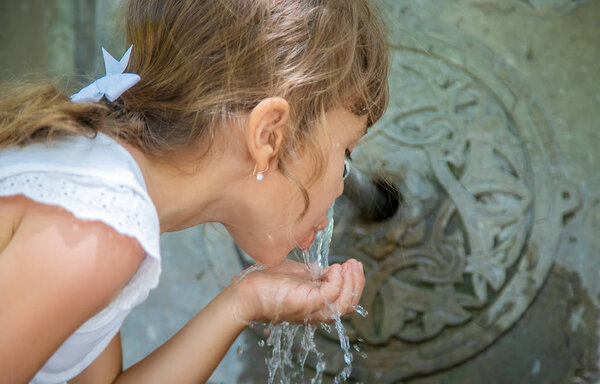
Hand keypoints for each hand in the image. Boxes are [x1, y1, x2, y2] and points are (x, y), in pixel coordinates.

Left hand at [230, 258, 364, 324]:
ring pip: (344, 303)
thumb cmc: (269, 283)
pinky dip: (337, 280)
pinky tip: (334, 267)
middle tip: (355, 263)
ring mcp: (312, 310)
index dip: (354, 282)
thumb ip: (316, 275)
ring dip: (351, 282)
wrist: (247, 291)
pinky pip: (330, 295)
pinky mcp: (305, 303)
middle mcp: (317, 312)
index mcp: (317, 305)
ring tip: (349, 265)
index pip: (345, 300)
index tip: (352, 263)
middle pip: (349, 304)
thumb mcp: (300, 275)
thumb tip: (331, 269)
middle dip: (357, 281)